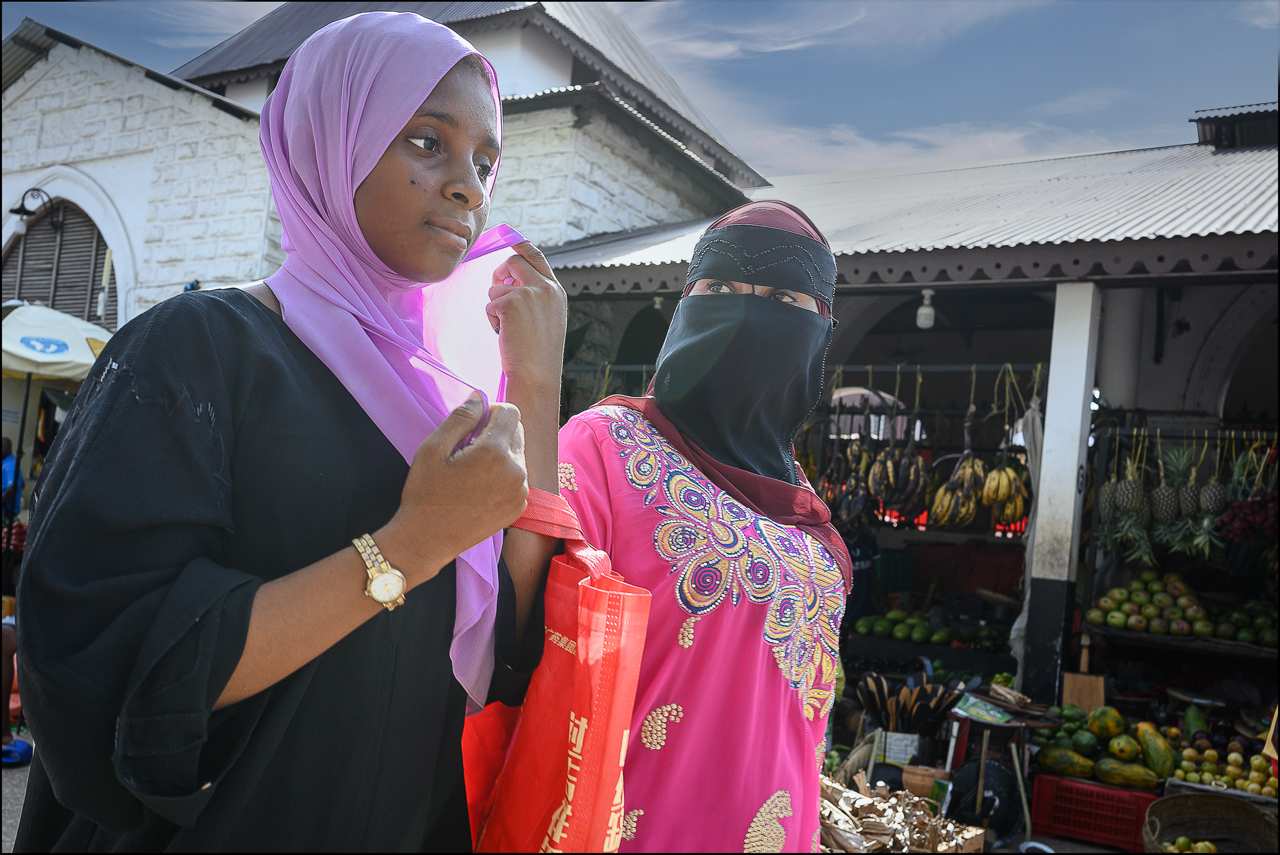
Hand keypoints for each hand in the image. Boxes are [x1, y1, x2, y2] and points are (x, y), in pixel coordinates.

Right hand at [377, 393, 527, 580]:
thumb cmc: (425, 493)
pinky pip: (519, 477)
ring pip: (518, 454)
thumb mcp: (433, 448)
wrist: (427, 540)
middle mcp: (516, 471)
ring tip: (472, 472)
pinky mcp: (520, 507)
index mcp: (495, 453)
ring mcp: (521, 491)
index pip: (510, 411)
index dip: (490, 412)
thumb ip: (461, 417)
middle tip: (468, 450)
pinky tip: (480, 489)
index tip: (471, 427)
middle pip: (517, 431)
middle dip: (496, 432)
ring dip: (501, 454)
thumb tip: (480, 397)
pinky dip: (504, 475)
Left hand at [487, 242, 567, 394]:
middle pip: (514, 261)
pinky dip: (492, 319)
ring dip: (496, 306)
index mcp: (556, 292)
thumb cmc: (538, 354)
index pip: (537, 257)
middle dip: (500, 272)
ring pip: (497, 286)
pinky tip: (504, 334)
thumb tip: (509, 279)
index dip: (521, 247)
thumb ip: (535, 297)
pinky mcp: (511, 302)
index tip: (511, 243)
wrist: (536, 375)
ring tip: (508, 329)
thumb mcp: (546, 319)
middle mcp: (546, 288)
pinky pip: (490, 302)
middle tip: (497, 287)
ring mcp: (529, 293)